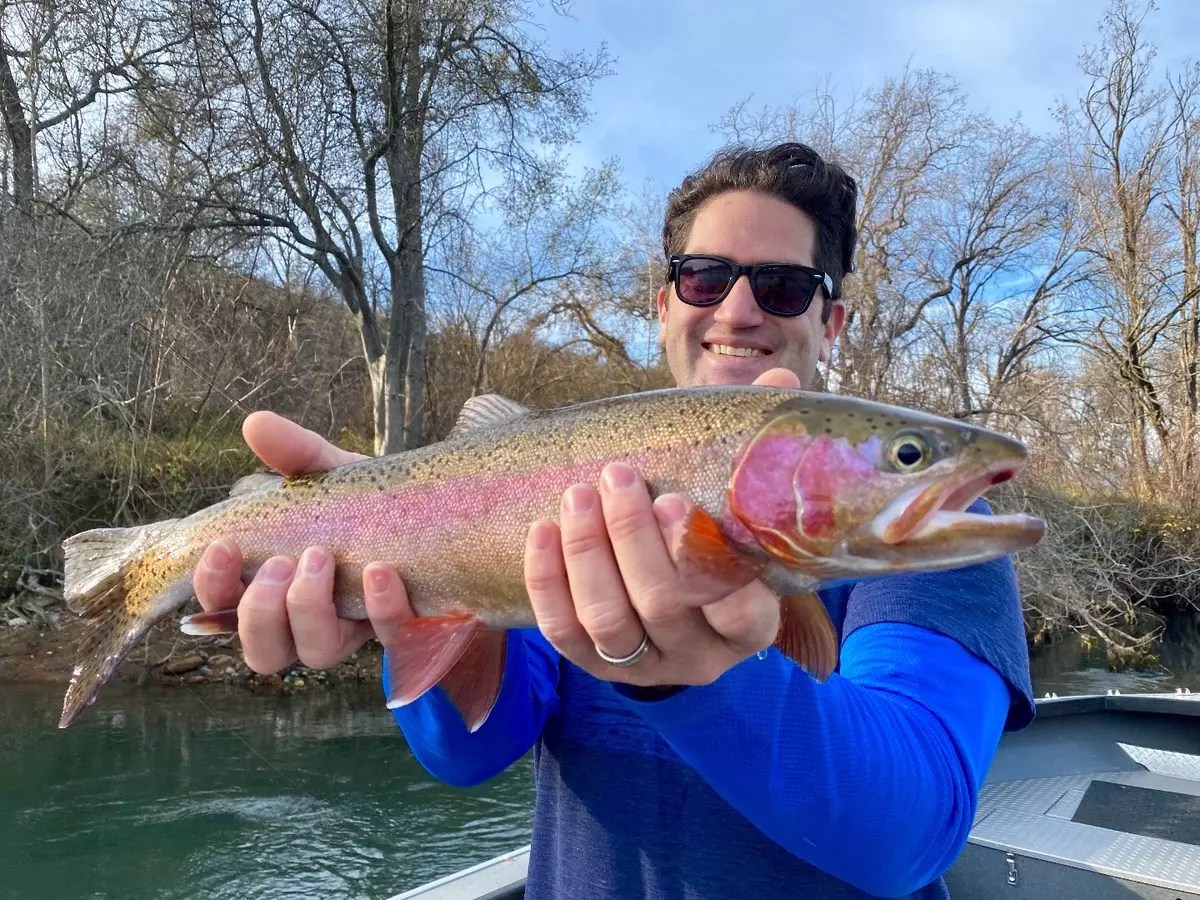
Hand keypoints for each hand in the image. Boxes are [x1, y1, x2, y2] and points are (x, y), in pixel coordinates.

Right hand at [193, 411, 410, 672]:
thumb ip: (297, 455)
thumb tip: (256, 423)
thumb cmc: (370, 506)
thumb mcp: (334, 476)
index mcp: (279, 589)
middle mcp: (310, 623)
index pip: (224, 610)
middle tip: (278, 562)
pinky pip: (390, 637)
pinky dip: (382, 606)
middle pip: (264, 652)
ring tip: (319, 559)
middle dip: (261, 611)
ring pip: (316, 655)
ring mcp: (358, 631)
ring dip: (309, 612)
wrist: (443, 519)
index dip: (214, 588)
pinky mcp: (405, 629)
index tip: (222, 547)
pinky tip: (380, 571)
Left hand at [522, 368, 801, 686]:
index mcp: (750, 625)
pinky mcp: (594, 666)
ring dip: (587, 554)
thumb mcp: (743, 508)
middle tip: (618, 478)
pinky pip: (563, 632)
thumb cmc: (717, 541)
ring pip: (608, 621)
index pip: (741, 613)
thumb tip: (778, 378)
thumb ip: (757, 451)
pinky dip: (547, 581)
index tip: (677, 501)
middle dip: (633, 539)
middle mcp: (700, 657)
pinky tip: (542, 530)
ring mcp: (645, 666)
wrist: (679, 612)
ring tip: (579, 495)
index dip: (703, 561)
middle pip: (662, 605)